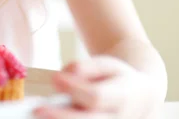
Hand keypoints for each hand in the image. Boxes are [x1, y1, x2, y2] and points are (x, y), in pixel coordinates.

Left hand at [34, 56, 159, 118]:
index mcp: (122, 97)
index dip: (75, 88)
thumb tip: (62, 76)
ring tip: (37, 117)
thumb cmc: (118, 80)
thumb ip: (86, 68)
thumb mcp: (107, 65)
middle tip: (36, 110)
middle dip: (60, 117)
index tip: (54, 78)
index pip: (97, 96)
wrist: (143, 102)